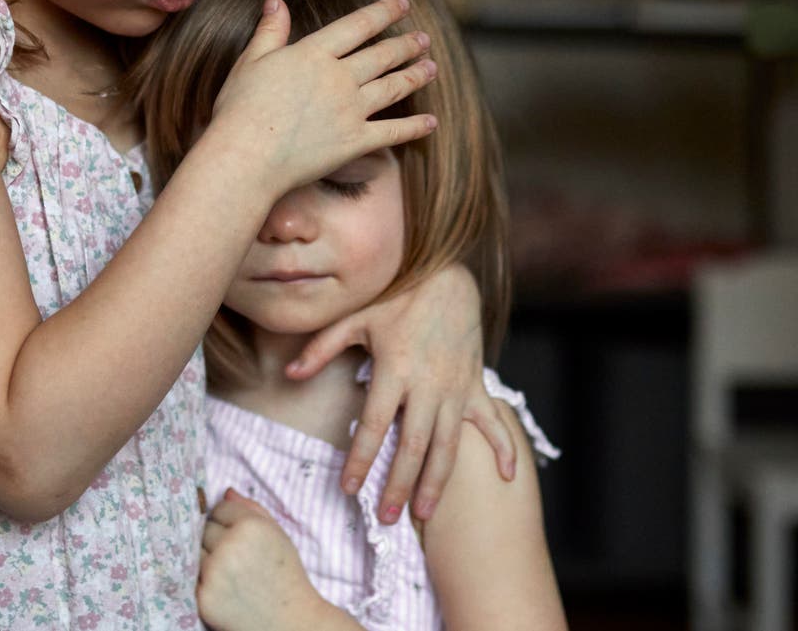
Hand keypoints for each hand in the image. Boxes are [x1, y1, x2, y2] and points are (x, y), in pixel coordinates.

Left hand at [197, 489, 330, 630]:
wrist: (289, 621)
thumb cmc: (286, 576)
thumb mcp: (278, 535)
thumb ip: (253, 509)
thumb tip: (225, 492)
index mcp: (251, 526)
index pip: (219, 509)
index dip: (229, 522)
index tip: (240, 536)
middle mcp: (230, 546)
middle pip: (204, 529)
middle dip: (216, 540)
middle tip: (235, 557)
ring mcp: (213, 573)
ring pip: (194, 552)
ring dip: (206, 559)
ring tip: (230, 573)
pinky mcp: (203, 596)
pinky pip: (192, 578)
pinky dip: (204, 581)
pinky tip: (224, 588)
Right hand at [207, 0, 438, 197]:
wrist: (246, 155)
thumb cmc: (239, 109)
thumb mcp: (250, 61)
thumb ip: (270, 30)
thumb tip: (277, 0)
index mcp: (314, 53)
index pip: (357, 25)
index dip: (383, 12)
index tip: (401, 4)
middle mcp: (339, 77)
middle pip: (381, 56)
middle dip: (406, 44)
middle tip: (423, 38)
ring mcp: (350, 110)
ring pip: (393, 87)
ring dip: (415, 76)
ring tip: (432, 67)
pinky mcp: (355, 142)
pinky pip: (393, 132)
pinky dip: (415, 127)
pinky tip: (432, 121)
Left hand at [290, 264, 517, 523]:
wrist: (449, 279)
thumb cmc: (396, 298)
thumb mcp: (355, 318)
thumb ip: (322, 347)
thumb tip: (290, 375)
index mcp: (395, 369)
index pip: (374, 424)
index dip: (361, 458)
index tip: (349, 489)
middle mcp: (428, 384)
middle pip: (413, 445)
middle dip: (399, 484)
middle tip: (386, 519)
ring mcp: (456, 388)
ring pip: (448, 444)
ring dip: (437, 481)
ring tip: (423, 514)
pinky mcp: (476, 385)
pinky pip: (493, 422)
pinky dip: (504, 448)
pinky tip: (507, 477)